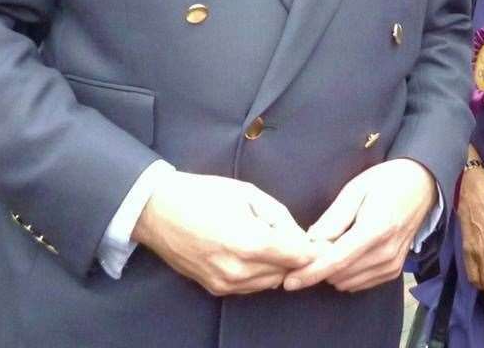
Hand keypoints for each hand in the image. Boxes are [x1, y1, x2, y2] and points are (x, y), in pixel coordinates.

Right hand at [132, 170, 314, 295]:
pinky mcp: (215, 289)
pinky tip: (255, 251)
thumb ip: (278, 216)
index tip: (324, 241)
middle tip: (297, 235)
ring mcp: (225, 283)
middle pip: (286, 272)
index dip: (314, 248)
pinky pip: (251, 286)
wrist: (159, 211)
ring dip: (279, 265)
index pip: (297, 255)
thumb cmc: (205, 193)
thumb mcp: (248, 193)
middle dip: (296, 255)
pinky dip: (261, 272)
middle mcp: (238, 270)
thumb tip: (299, 235)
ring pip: (270, 282)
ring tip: (274, 240)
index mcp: (248, 242)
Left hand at [282, 158, 436, 292]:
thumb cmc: (385, 181)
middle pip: (339, 275)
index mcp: (375, 229)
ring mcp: (391, 265)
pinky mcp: (393, 271)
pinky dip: (346, 274)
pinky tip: (344, 253)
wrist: (420, 185)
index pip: (336, 260)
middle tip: (310, 248)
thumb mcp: (355, 189)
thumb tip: (310, 242)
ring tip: (329, 247)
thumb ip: (333, 218)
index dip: (310, 272)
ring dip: (332, 271)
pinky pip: (360, 284)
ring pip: (347, 283)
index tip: (289, 281)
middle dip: (319, 267)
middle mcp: (385, 253)